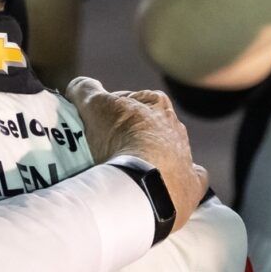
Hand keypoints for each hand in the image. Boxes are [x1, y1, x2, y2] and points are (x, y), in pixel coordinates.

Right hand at [65, 78, 206, 235]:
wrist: (144, 185)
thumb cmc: (120, 141)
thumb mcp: (95, 107)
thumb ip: (86, 91)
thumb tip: (79, 85)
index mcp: (156, 104)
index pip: (129, 99)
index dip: (109, 109)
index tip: (94, 123)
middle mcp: (175, 127)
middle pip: (149, 126)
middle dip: (132, 134)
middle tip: (107, 149)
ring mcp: (185, 156)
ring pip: (167, 151)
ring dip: (150, 158)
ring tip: (125, 173)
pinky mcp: (191, 183)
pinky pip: (190, 177)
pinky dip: (178, 179)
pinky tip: (163, 186)